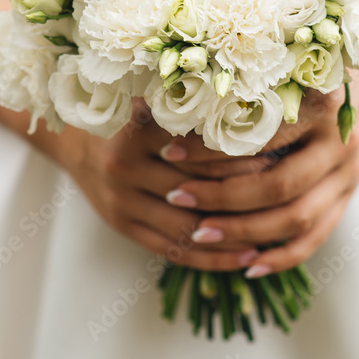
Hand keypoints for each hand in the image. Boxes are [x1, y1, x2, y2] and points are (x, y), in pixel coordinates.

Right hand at [48, 101, 268, 271]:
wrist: (74, 141)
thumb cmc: (127, 115)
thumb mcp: (153, 100)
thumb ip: (191, 106)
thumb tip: (253, 107)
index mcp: (138, 131)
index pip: (199, 150)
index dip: (238, 156)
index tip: (277, 159)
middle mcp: (127, 167)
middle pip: (194, 190)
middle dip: (241, 197)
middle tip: (284, 200)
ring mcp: (123, 202)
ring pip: (186, 227)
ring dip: (230, 236)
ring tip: (271, 237)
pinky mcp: (124, 226)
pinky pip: (171, 250)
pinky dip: (210, 257)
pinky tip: (243, 257)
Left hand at [162, 73, 358, 275]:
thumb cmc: (314, 69)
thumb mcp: (285, 68)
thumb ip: (244, 85)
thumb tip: (176, 102)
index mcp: (322, 104)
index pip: (260, 136)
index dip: (212, 148)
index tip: (169, 150)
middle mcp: (339, 143)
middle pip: (279, 185)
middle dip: (222, 197)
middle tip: (175, 197)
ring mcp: (348, 175)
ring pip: (297, 219)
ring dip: (244, 232)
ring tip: (199, 233)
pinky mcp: (348, 197)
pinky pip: (316, 237)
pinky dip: (282, 256)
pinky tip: (246, 265)